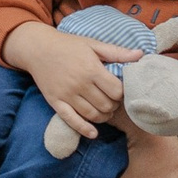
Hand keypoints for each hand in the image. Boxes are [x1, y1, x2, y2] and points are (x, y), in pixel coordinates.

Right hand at [3, 21, 137, 141]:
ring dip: (103, 116)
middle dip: (113, 105)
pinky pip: (72, 120)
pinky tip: (93, 133)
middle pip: (106, 105)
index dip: (122, 92)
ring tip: (105, 110)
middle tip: (112, 100)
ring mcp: (67, 95)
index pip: (116, 91)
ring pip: (93, 115)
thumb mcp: (92, 44)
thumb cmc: (67, 45)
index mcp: (91, 69)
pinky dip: (84, 129)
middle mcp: (79, 84)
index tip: (118, 89)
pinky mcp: (56, 102)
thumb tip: (140, 55)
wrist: (37, 48)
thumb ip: (117, 52)